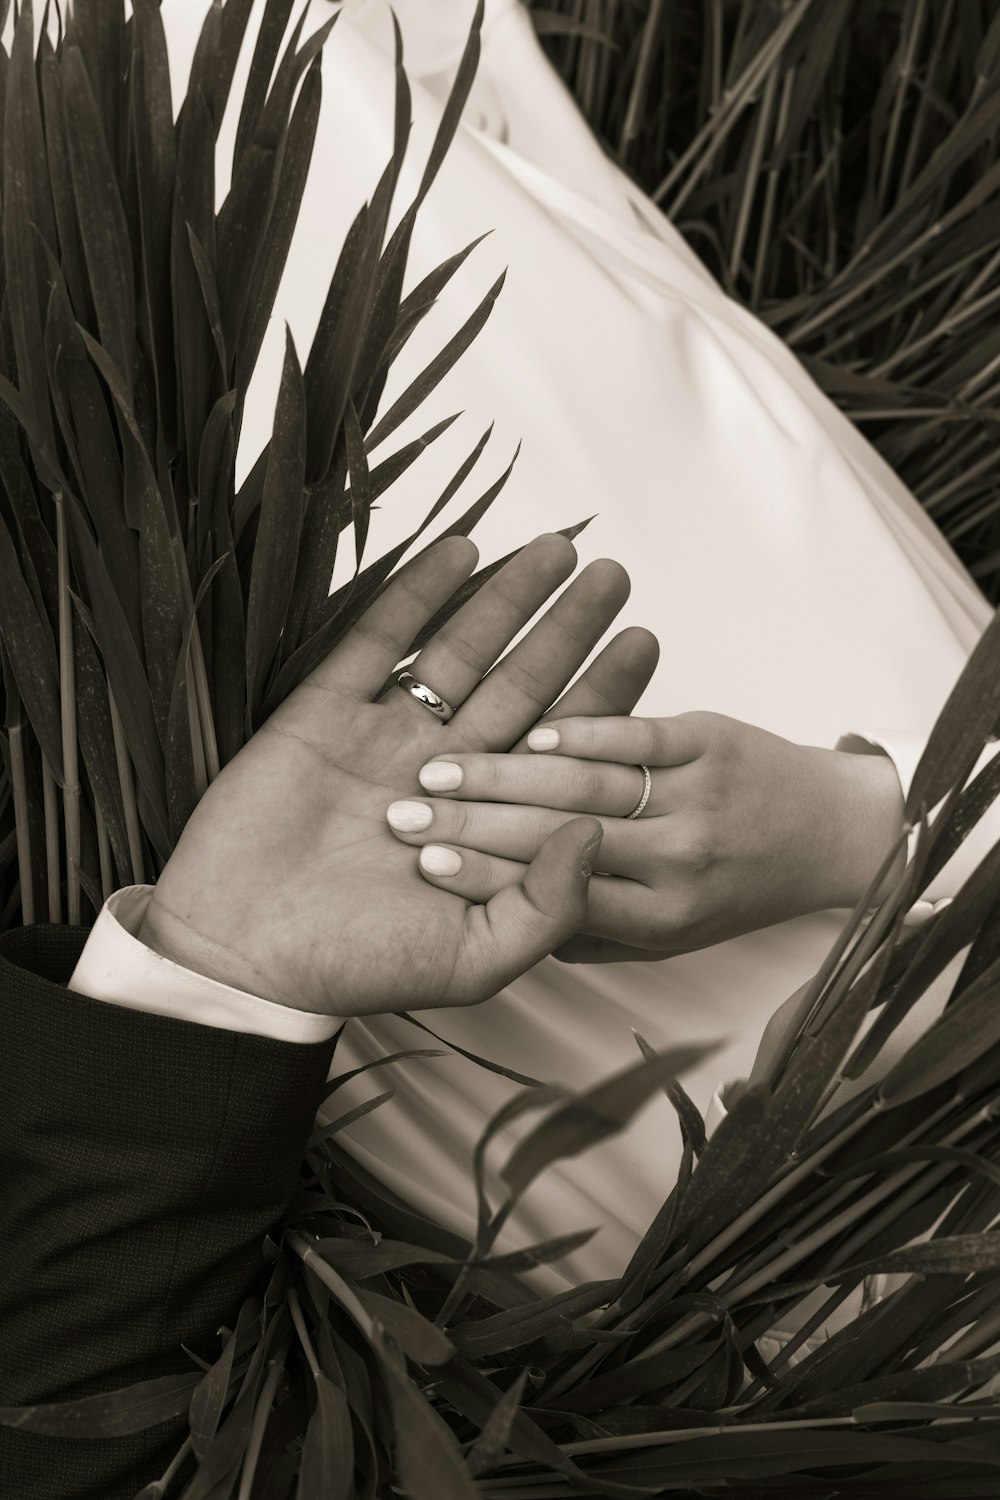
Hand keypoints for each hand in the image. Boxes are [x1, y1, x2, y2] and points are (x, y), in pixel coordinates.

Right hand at [137, 535, 659, 1013]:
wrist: (243, 957)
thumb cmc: (358, 968)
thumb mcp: (474, 958)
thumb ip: (548, 902)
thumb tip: (600, 830)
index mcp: (483, 824)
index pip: (557, 749)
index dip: (601, 695)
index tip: (645, 643)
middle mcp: (441, 772)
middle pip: (519, 686)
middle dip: (566, 631)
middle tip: (613, 577)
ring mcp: (382, 738)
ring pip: (458, 653)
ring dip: (505, 599)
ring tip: (557, 549)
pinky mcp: (321, 714)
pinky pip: (376, 642)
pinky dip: (416, 596)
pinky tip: (460, 550)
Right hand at [384, 710, 905, 959]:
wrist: (835, 834)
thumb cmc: (740, 890)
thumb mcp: (672, 944)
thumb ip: (594, 938)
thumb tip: (520, 927)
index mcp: (658, 919)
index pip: (552, 896)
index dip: (481, 879)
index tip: (423, 864)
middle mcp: (677, 862)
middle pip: (555, 834)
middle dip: (471, 821)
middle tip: (404, 807)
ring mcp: (695, 796)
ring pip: (583, 780)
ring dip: (504, 770)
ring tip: (440, 765)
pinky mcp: (710, 739)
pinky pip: (634, 733)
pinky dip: (581, 725)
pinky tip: (531, 726)